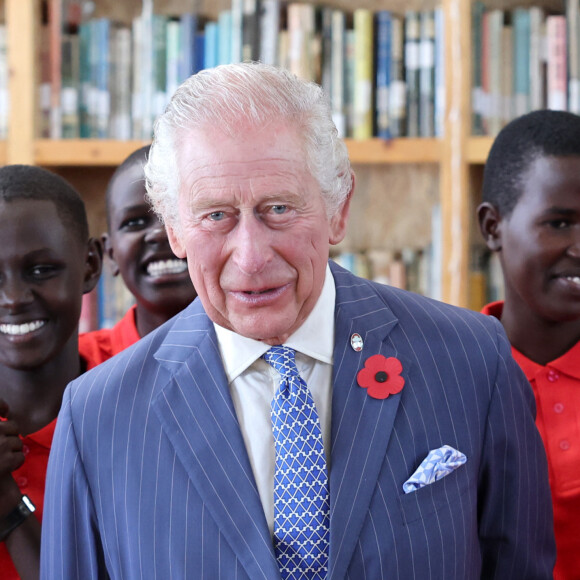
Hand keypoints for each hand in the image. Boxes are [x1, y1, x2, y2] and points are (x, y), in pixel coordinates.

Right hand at [0, 399, 24, 515]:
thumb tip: (6, 412)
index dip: (0, 405)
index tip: (5, 411)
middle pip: (12, 428)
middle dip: (11, 439)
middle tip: (0, 453)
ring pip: (17, 443)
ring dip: (13, 453)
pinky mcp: (3, 462)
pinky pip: (20, 456)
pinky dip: (16, 464)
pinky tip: (4, 472)